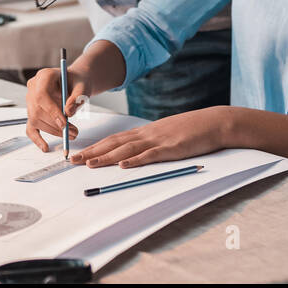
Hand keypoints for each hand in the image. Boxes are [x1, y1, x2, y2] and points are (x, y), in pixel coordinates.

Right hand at [25, 66, 88, 151]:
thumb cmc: (78, 82)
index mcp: (44, 76)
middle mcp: (33, 87)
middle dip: (56, 125)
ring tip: (72, 134)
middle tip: (74, 132)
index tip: (64, 124)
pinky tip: (45, 147)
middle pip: (37, 110)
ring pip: (36, 120)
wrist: (75, 82)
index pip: (42, 96)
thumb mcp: (83, 86)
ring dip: (54, 131)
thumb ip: (77, 97)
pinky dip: (36, 138)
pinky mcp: (32, 112)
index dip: (52, 112)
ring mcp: (30, 100)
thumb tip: (69, 112)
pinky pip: (30, 127)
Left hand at [68, 107, 229, 168]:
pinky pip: (151, 155)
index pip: (115, 139)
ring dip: (107, 157)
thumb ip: (151, 142)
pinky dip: (136, 160)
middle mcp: (147, 134)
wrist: (214, 122)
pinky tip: (124, 165)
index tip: (79, 153)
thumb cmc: (191, 130)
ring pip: (127, 149)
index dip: (96, 146)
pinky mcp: (172, 148)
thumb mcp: (167, 134)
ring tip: (90, 165)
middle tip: (73, 160)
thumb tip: (135, 153)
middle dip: (92, 152)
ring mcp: (159, 140)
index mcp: (145, 132)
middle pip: (114, 143)